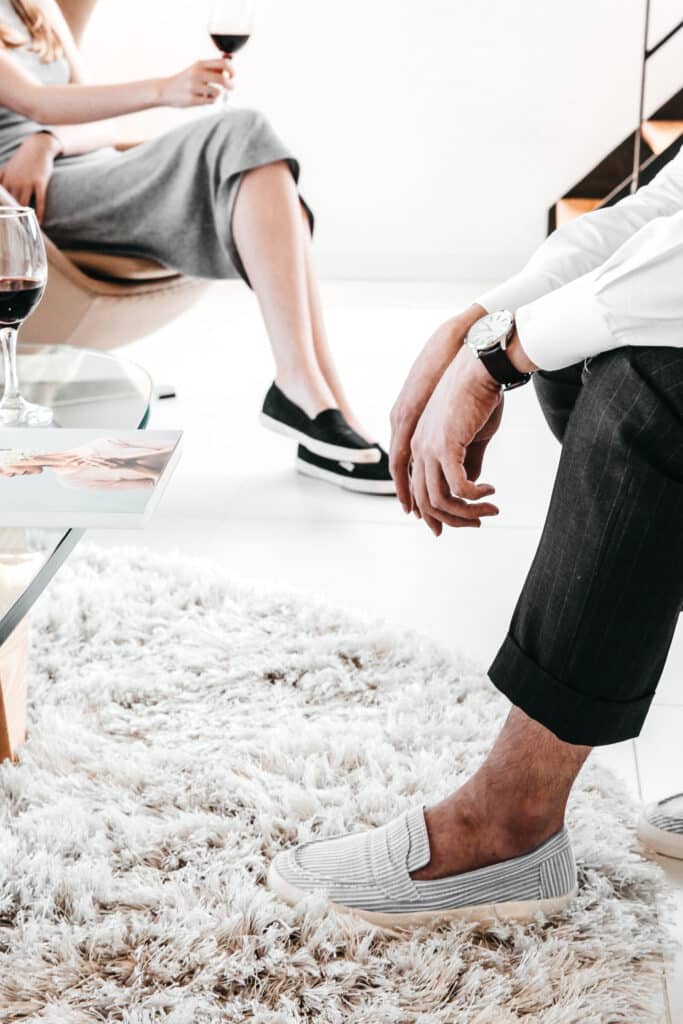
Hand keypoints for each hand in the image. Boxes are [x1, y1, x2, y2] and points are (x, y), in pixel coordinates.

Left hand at [0, 132, 60, 222]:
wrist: (38, 147)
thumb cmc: (22, 160)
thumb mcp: (7, 168)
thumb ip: (0, 180)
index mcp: (5, 180)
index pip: (1, 199)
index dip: (2, 211)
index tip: (3, 221)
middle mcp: (14, 181)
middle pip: (11, 204)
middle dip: (12, 218)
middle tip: (14, 231)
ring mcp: (27, 182)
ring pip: (23, 204)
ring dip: (24, 218)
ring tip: (26, 230)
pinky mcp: (40, 182)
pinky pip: (39, 201)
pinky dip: (39, 213)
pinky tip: (39, 222)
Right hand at [159, 58, 234, 107]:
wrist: (165, 90)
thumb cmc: (185, 80)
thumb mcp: (197, 69)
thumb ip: (212, 68)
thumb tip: (230, 68)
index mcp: (200, 64)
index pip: (223, 63)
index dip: (232, 70)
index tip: (233, 76)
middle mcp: (197, 73)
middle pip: (223, 79)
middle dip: (231, 85)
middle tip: (231, 88)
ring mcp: (194, 87)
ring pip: (218, 92)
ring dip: (219, 94)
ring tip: (212, 94)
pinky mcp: (192, 99)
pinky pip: (210, 102)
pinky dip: (212, 101)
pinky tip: (205, 99)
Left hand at [409, 346, 503, 536]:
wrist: (480, 369)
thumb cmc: (478, 397)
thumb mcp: (471, 435)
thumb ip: (467, 461)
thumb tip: (470, 487)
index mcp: (420, 446)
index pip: (418, 491)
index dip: (433, 514)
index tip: (452, 526)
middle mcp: (418, 450)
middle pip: (427, 503)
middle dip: (453, 520)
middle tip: (479, 522)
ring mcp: (429, 449)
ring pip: (441, 500)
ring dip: (467, 512)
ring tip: (489, 511)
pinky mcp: (445, 447)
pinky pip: (457, 486)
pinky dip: (474, 496)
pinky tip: (490, 492)